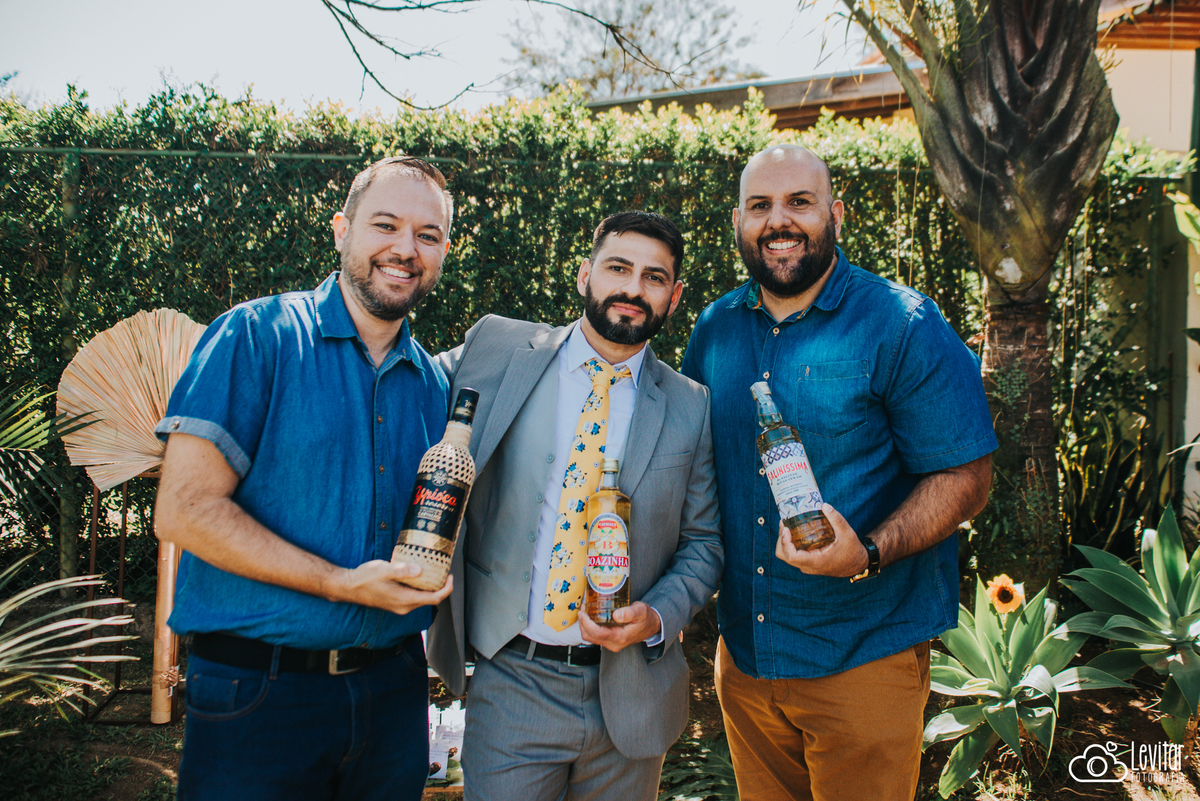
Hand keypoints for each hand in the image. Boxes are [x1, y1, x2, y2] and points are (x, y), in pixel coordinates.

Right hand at [331, 559, 453, 615]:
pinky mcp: (395, 602)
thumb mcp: (384, 570)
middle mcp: (404, 606)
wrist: (348, 587)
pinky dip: (419, 588)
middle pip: (430, 599)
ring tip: (433, 571)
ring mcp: (399, 606)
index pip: (434, 599)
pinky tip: (417, 575)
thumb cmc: (364, 578)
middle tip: (443, 570)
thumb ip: (402, 570)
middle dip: (440, 586)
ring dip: (429, 587)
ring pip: (421, 598)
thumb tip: (419, 570)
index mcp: (404, 600)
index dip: (446, 589)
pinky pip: (413, 597)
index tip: (450, 577)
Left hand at [579, 603, 661, 652]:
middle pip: (590, 637)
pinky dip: (589, 626)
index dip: (586, 623)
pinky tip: (590, 616)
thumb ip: (629, 613)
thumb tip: (616, 615)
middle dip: (582, 623)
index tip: (582, 612)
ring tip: (585, 610)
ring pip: (590, 637)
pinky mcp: (610, 641)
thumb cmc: (646, 617)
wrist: (651, 625)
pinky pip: (594, 636)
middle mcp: (614, 644)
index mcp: (620, 637)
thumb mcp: (640, 611)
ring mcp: (611, 644)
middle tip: (582, 608)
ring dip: (584, 625)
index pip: (597, 633)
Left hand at [775, 504, 868, 577]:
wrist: (857, 564)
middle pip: (784, 555)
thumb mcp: (847, 533)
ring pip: (787, 555)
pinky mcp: (808, 562)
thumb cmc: (852, 551)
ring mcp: (807, 565)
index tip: (786, 528)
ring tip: (788, 525)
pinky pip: (793, 554)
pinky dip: (790, 543)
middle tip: (785, 523)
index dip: (785, 542)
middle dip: (781, 539)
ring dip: (784, 541)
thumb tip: (824, 505)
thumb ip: (836, 519)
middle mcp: (808, 566)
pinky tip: (795, 531)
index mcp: (815, 562)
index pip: (791, 556)